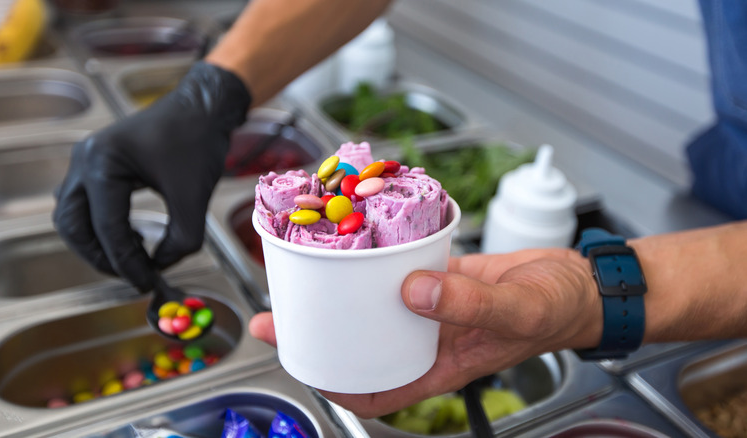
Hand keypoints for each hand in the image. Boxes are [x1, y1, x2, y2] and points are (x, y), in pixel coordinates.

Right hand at [54, 61, 250, 290]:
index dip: (127, 263)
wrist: (201, 108)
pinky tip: (130, 236)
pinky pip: (84, 204)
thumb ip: (180, 240)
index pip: (107, 229)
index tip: (147, 283)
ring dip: (96, 243)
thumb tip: (160, 267)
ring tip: (132, 257)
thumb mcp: (194, 197)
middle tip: (132, 276)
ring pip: (72, 216)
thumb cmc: (197, 142)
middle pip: (73, 226)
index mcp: (103, 163)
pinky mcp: (97, 165)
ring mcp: (86, 161)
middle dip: (100, 257)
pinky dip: (99, 226)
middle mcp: (85, 160)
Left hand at [249, 248, 600, 417]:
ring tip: (304, 273)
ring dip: (341, 294)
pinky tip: (356, 238)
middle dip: (320, 335)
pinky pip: (398, 269)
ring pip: (375, 306)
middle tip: (280, 313)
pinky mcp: (438, 275)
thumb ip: (470, 303)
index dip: (336, 385)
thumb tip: (412, 291)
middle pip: (363, 344)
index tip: (302, 362)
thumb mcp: (519, 310)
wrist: (579, 281)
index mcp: (441, 363)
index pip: (377, 390)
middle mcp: (427, 336)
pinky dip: (376, 260)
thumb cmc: (558, 309)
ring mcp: (431, 305)